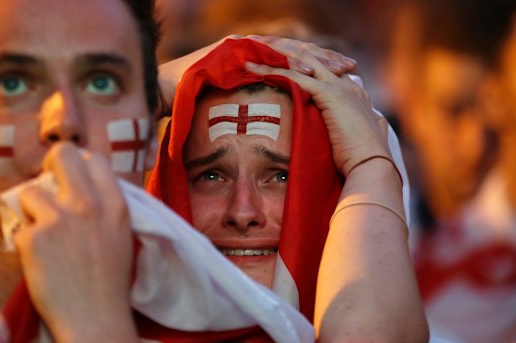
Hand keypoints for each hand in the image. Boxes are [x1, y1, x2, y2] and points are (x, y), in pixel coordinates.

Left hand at [13, 143, 133, 336]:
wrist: (96, 318)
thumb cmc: (112, 280)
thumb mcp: (122, 233)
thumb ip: (106, 205)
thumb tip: (82, 184)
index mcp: (115, 204)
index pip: (94, 159)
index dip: (80, 165)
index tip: (73, 178)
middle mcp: (87, 204)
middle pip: (61, 154)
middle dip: (51, 164)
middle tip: (49, 185)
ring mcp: (59, 219)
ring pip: (29, 191)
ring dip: (33, 210)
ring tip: (44, 232)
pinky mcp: (34, 238)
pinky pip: (21, 228)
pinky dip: (27, 242)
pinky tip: (42, 260)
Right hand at [157, 35, 357, 117]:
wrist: (166, 91)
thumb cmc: (197, 102)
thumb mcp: (233, 104)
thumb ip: (254, 105)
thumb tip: (271, 123)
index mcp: (258, 60)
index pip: (295, 61)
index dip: (319, 67)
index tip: (343, 76)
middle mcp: (255, 49)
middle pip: (297, 52)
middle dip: (325, 60)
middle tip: (349, 68)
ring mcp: (245, 46)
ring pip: (286, 48)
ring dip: (313, 57)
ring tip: (336, 66)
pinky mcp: (234, 48)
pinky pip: (265, 52)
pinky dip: (286, 58)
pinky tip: (306, 65)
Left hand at [245, 56, 389, 176]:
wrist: (371, 167)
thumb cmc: (360, 160)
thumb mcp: (351, 138)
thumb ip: (346, 128)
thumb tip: (340, 135)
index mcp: (354, 92)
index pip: (324, 67)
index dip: (302, 63)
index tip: (281, 62)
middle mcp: (347, 83)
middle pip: (312, 57)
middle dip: (285, 51)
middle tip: (260, 48)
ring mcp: (339, 86)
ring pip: (301, 61)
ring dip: (274, 55)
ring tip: (251, 54)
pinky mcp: (329, 94)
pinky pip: (294, 76)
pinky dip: (271, 71)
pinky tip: (252, 70)